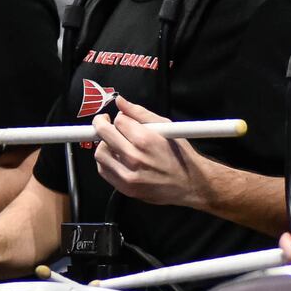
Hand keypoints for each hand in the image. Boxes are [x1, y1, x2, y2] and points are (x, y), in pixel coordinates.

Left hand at [92, 96, 211, 207]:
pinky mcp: (125, 188)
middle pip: (103, 134)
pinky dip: (106, 161)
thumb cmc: (180, 155)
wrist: (190, 184)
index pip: (118, 120)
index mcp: (145, 140)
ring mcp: (128, 175)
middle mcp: (134, 158)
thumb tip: (120, 101)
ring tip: (115, 143)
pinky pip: (103, 170)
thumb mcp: (166, 127)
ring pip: (100, 153)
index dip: (120, 117)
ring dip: (104, 144)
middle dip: (102, 124)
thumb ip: (140, 113)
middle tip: (106, 123)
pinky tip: (117, 158)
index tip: (124, 120)